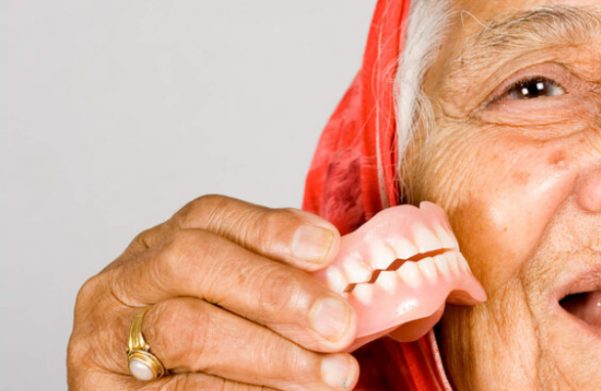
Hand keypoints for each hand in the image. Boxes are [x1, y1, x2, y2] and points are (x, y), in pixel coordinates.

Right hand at [67, 195, 358, 389]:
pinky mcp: (102, 390)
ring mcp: (103, 336)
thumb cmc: (217, 353)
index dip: (271, 229)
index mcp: (161, 246)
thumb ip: (284, 287)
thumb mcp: (244, 307)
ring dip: (270, 353)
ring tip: (331, 375)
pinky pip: (178, 389)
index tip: (327, 248)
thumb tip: (350, 281)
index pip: (210, 217)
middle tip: (338, 325)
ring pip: (184, 329)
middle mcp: (124, 281)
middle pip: (193, 263)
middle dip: (275, 292)